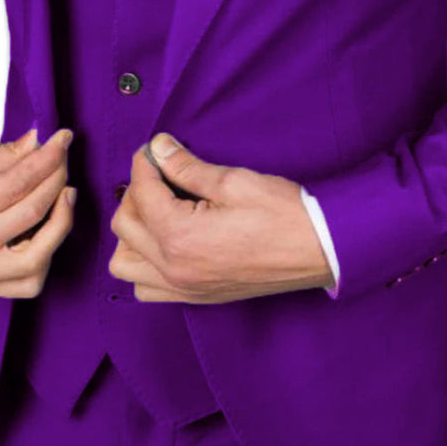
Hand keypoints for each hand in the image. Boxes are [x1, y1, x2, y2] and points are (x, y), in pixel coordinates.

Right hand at [0, 127, 76, 297]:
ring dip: (59, 224)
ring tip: (64, 194)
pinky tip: (47, 229)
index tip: (63, 139)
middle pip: (29, 216)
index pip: (15, 186)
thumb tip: (39, 144)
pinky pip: (27, 283)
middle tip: (63, 159)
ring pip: (36, 260)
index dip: (46, 159)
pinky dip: (45, 255)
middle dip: (55, 181)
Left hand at [108, 132, 332, 302]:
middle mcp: (174, 268)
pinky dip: (145, 265)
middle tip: (160, 176)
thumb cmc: (285, 215)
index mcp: (180, 236)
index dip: (144, 163)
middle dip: (135, 194)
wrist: (322, 250)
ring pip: (125, 264)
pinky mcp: (197, 297)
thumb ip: (187, 167)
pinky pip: (146, 288)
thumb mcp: (234, 181)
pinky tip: (167, 243)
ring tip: (158, 213)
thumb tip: (158, 148)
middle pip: (124, 227)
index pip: (141, 193)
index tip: (154, 149)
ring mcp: (184, 288)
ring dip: (133, 234)